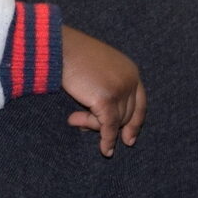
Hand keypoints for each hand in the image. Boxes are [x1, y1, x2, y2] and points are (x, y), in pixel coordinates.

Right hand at [60, 25, 146, 156]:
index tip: (129, 139)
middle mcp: (130, 79)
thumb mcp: (93, 71)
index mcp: (130, 70)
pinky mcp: (106, 99)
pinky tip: (105, 150)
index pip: (139, 102)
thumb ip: (102, 89)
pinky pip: (109, 126)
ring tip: (73, 120)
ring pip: (115, 121)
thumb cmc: (69, 56)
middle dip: (107, 126)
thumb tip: (103, 120)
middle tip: (83, 128)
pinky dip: (107, 139)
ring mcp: (120, 89)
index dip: (135, 122)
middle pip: (126, 114)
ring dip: (95, 126)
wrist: (58, 47)